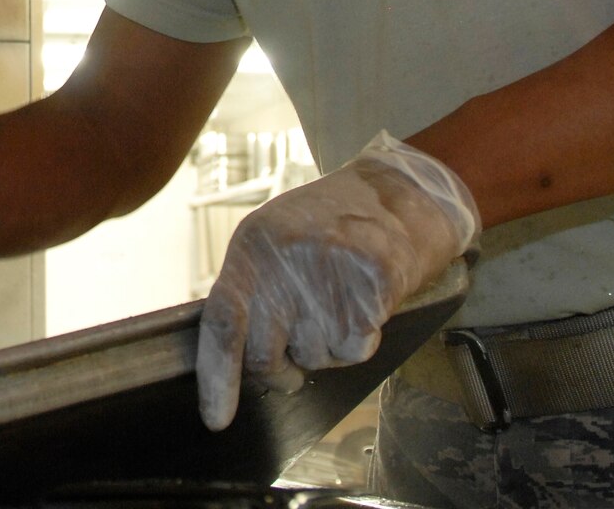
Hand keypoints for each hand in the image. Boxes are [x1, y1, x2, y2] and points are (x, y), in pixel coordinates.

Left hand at [197, 131, 477, 428]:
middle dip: (279, 370)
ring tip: (336, 303)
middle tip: (293, 359)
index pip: (222, 323)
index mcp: (252, 248)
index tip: (216, 419)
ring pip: (314, 357)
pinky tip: (362, 305)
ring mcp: (328, 272)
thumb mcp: (274, 242)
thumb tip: (237, 361)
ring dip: (325, 346)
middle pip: (266, 354)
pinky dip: (360, 339)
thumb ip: (253, 291)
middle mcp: (285, 261)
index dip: (216, 378)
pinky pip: (355, 349)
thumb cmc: (329, 223)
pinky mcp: (371, 285)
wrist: (397, 194)